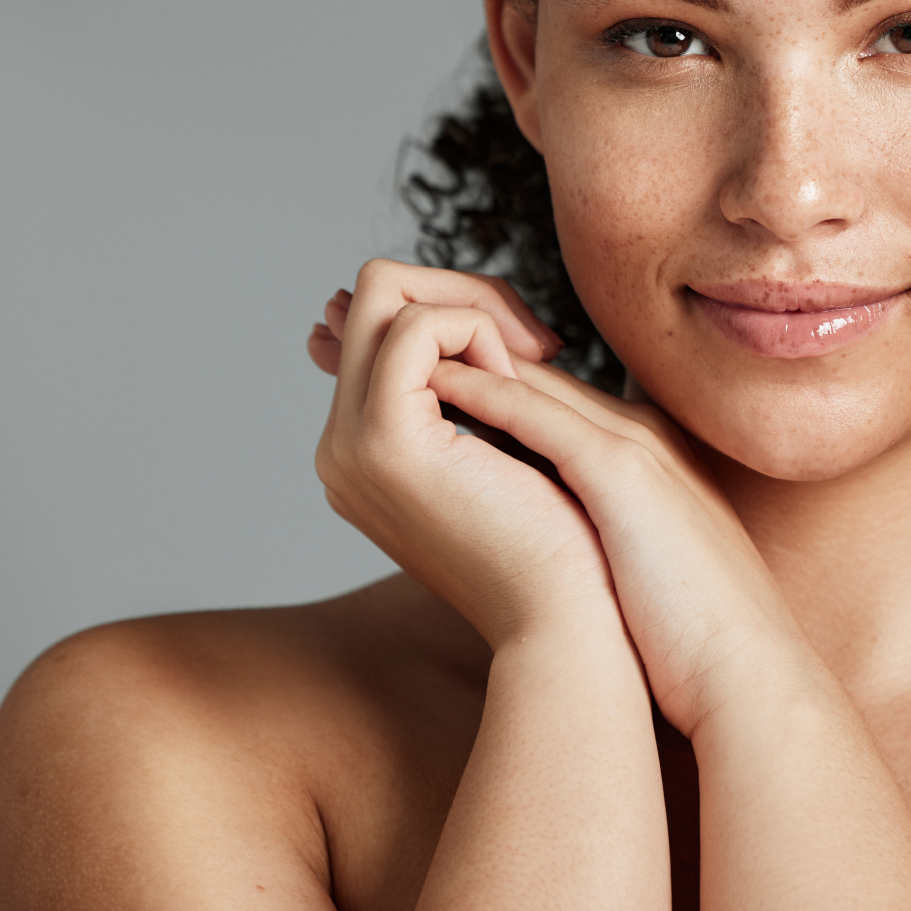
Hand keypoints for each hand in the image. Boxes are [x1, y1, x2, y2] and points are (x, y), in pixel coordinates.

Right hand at [313, 261, 614, 648]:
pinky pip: (415, 325)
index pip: (383, 325)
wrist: (569, 619)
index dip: (461, 312)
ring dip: (475, 311)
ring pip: (385, 291)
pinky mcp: (385, 440)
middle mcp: (341, 445)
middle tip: (539, 348)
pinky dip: (477, 330)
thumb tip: (475, 320)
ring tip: (532, 370)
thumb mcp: (513, 444)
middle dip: (466, 294)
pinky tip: (518, 384)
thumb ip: (483, 387)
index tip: (533, 354)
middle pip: (376, 294)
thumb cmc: (565, 543)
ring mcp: (351, 444)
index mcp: (366, 449)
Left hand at [313, 261, 818, 736]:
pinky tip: (430, 388)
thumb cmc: (690, 640)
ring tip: (374, 341)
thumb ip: (583, 533)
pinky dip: (488, 395)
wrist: (749, 674)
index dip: (464, 371)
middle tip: (357, 328)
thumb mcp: (627, 569)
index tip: (391, 361)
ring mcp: (633, 448)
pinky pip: (546, 419)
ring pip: (531, 376)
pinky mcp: (627, 478)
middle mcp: (632, 434)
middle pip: (525, 365)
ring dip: (451, 349)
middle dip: (439, 339)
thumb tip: (520, 537)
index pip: (537, 393)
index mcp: (633, 457)